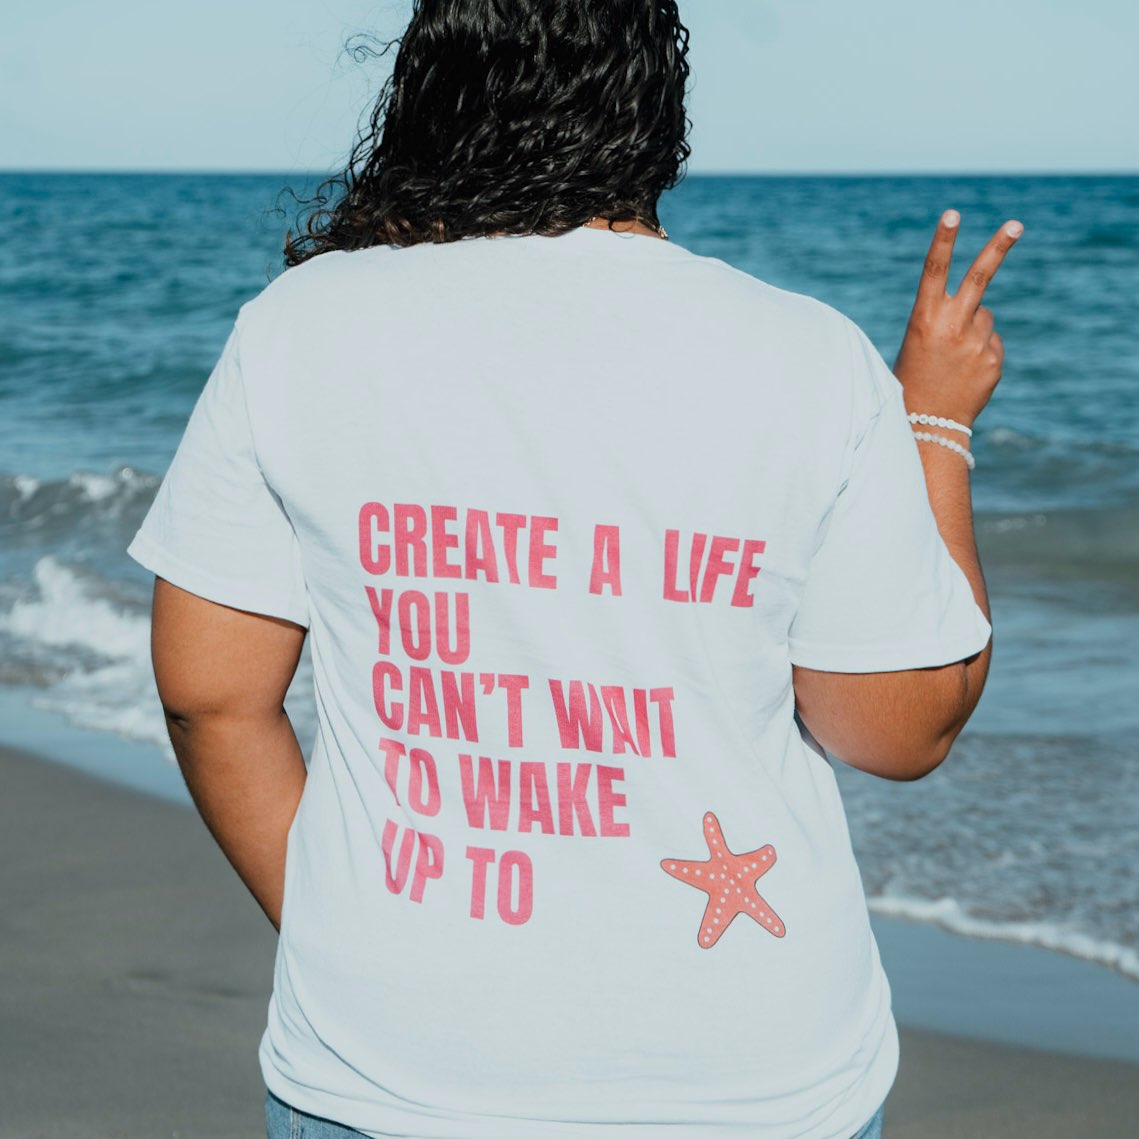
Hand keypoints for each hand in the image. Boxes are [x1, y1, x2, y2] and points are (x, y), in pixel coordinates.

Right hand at [893, 210, 1022, 426]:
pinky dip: (982, 352)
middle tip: (1017, 224)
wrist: (927, 426)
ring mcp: (976, 343)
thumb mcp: (916, 344)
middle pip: (980, 277)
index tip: (952, 214)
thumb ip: (947, 320)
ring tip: (953, 357)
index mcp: (924, 320)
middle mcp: (952, 326)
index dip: (943, 240)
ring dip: (974, 328)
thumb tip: (985, 308)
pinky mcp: (993, 360)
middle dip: (998, 248)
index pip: (934, 271)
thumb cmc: (913, 381)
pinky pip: (992, 342)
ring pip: (985, 316)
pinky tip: (965, 372)